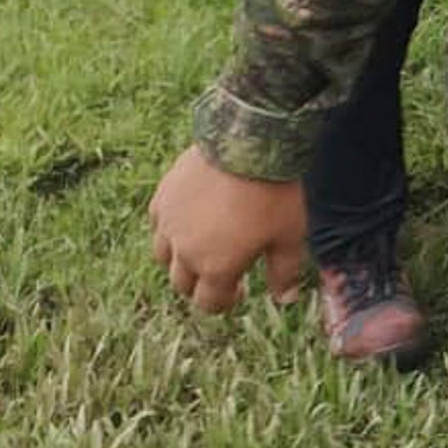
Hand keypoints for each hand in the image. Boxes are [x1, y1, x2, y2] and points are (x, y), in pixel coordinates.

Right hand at [149, 145, 309, 312]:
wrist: (249, 144)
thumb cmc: (273, 194)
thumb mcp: (290, 237)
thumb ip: (284, 272)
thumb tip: (285, 298)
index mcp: (216, 268)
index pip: (209, 303)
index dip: (225, 302)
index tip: (240, 290)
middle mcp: (185, 251)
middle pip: (182, 284)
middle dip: (201, 284)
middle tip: (223, 270)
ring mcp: (169, 224)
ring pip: (163, 257)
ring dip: (180, 260)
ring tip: (202, 247)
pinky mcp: (163, 197)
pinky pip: (158, 224)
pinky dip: (170, 229)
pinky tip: (189, 219)